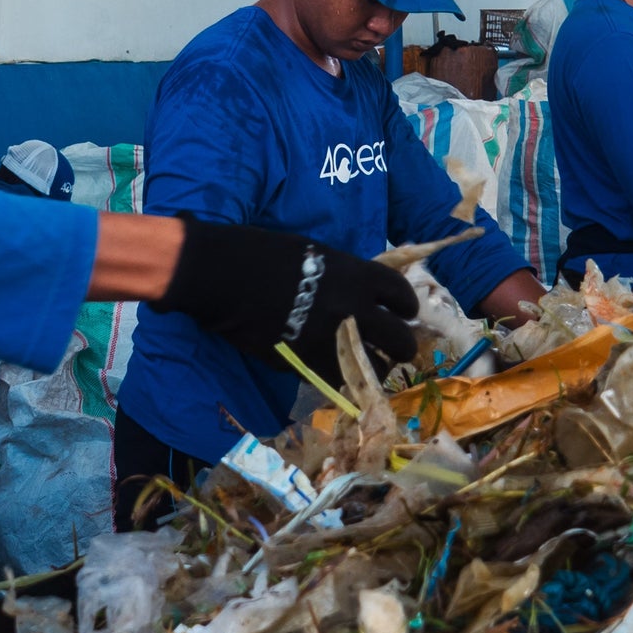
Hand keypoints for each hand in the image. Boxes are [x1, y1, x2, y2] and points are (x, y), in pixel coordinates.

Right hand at [156, 219, 419, 376]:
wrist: (226, 275)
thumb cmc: (263, 253)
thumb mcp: (315, 254)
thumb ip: (341, 274)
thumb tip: (354, 290)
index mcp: (357, 275)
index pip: (402, 295)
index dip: (405, 307)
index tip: (403, 313)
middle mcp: (355, 308)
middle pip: (400, 339)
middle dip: (403, 347)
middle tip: (396, 350)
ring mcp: (334, 339)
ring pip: (375, 367)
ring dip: (375, 369)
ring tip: (368, 368)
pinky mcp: (308, 363)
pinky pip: (337, 379)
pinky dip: (339, 377)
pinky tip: (333, 372)